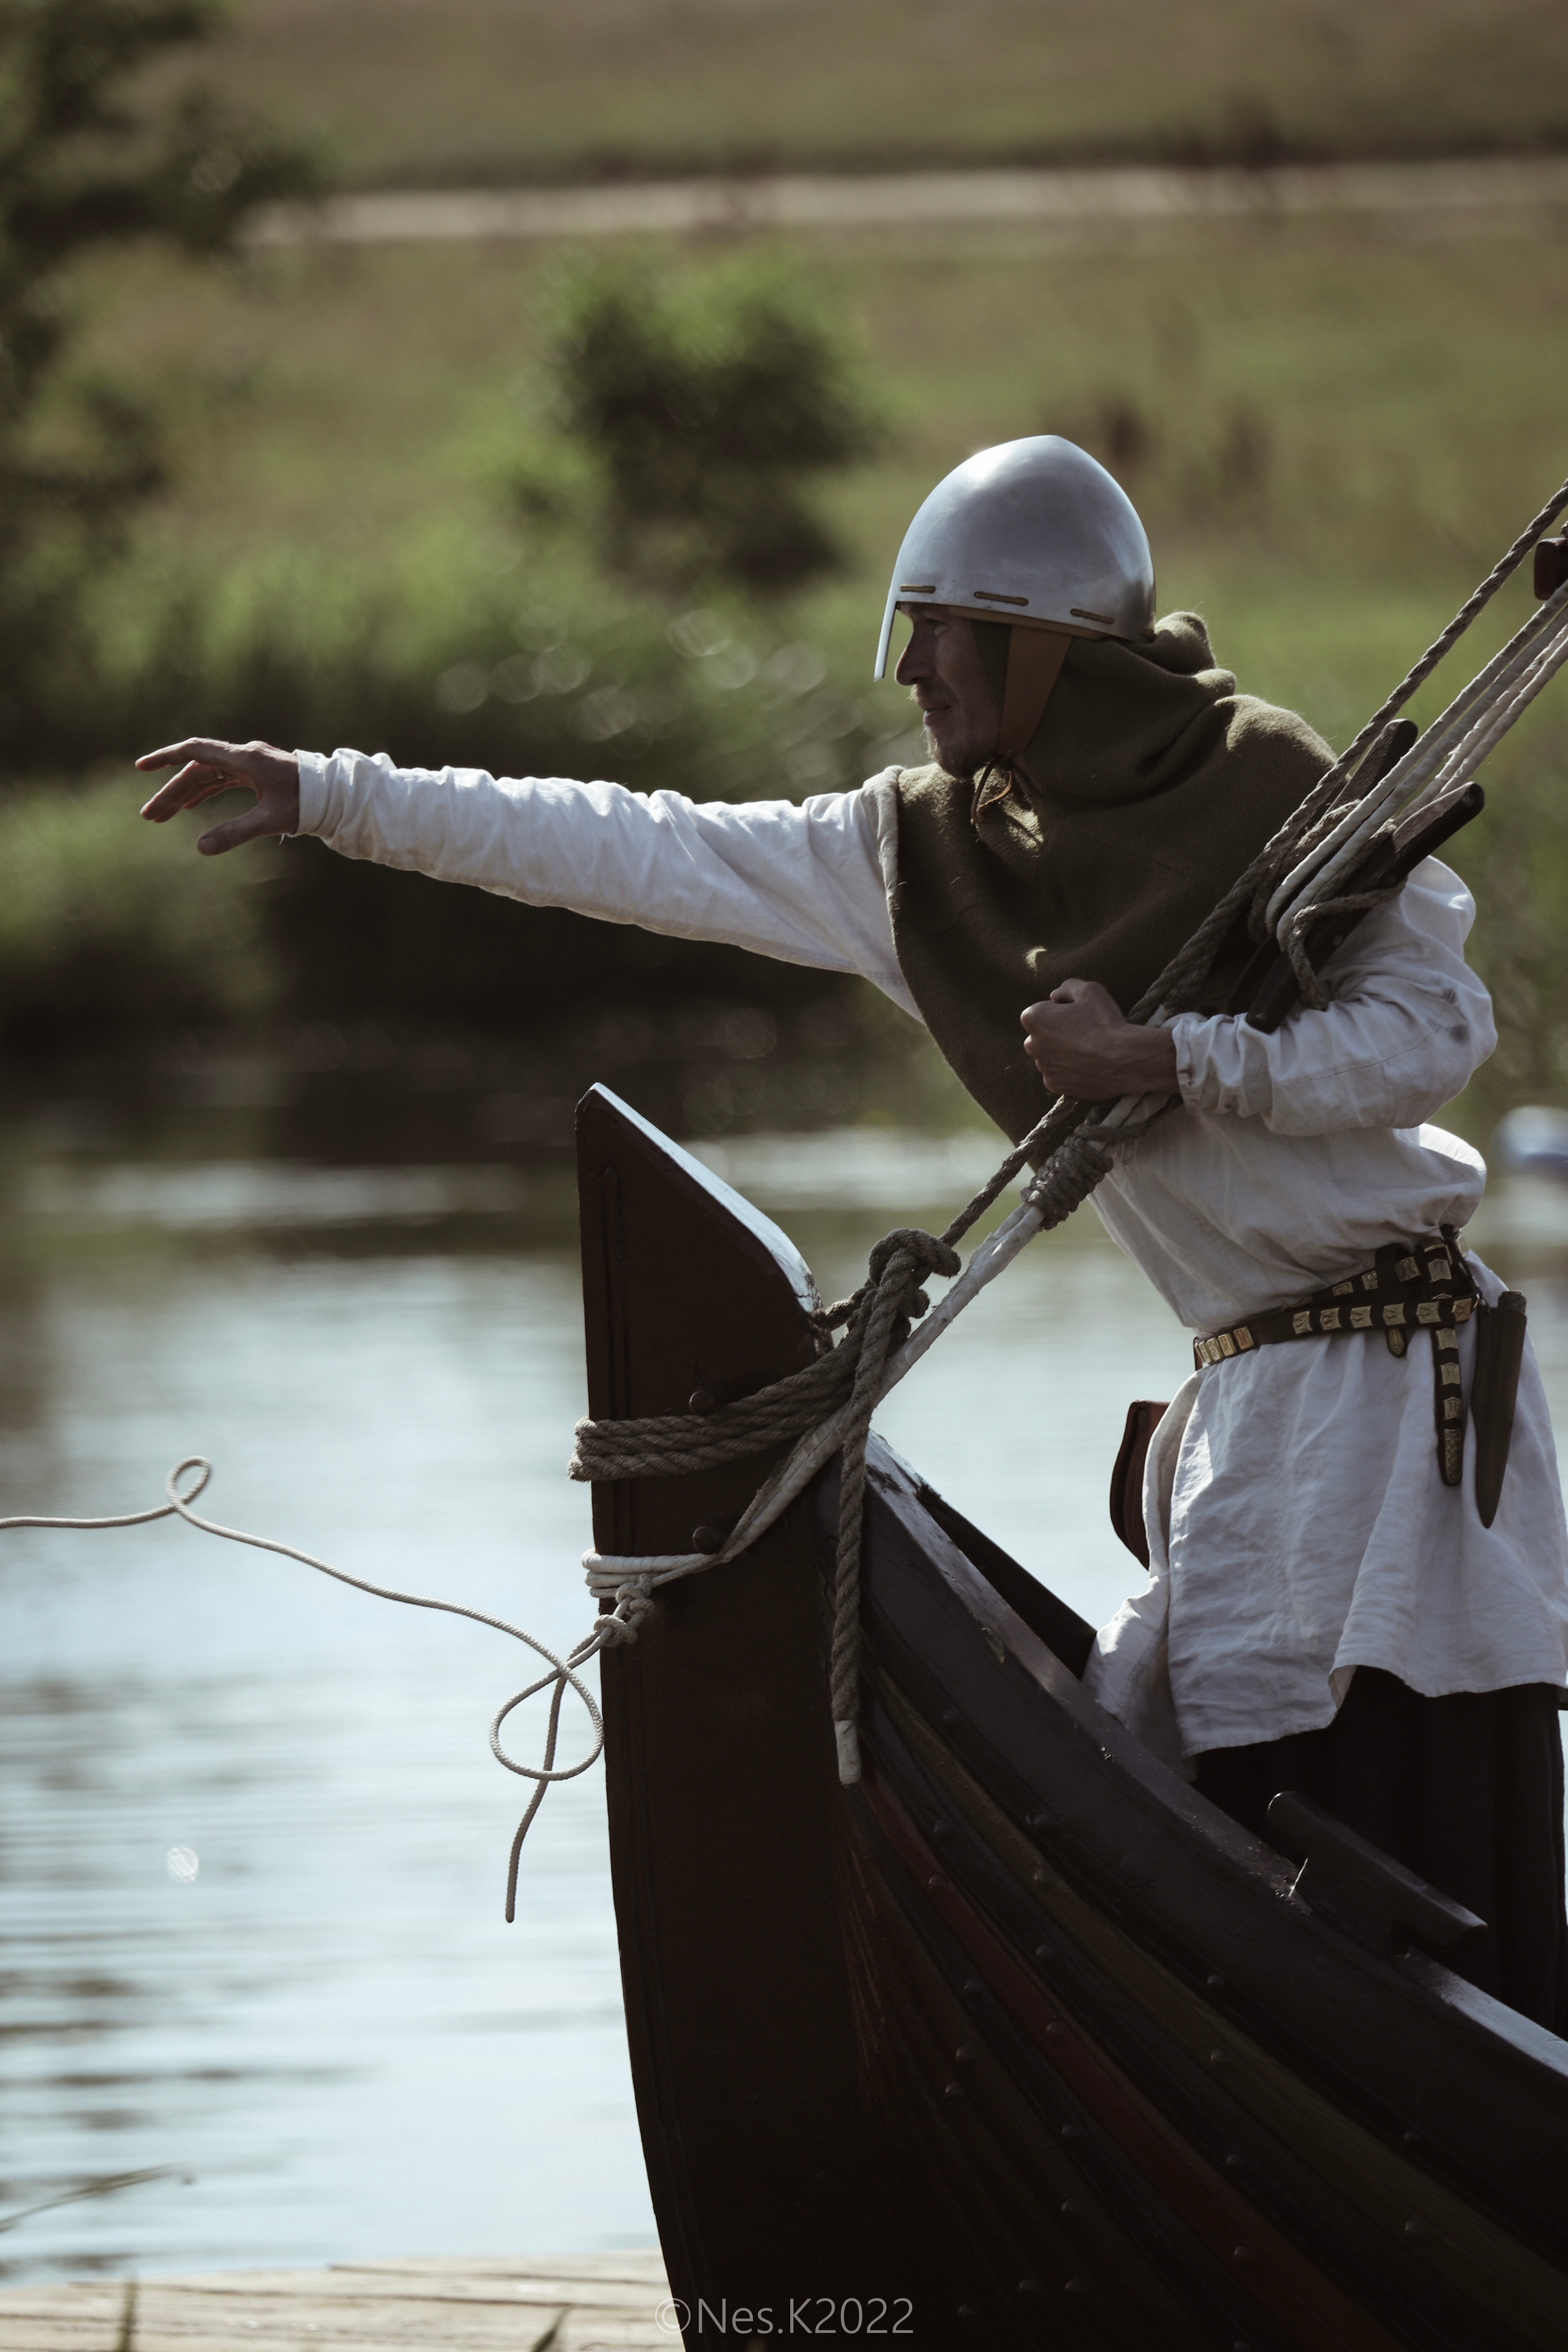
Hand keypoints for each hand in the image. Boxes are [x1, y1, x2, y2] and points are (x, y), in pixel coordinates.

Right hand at [136, 738, 300, 854]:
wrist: (338, 796)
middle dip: (172, 793)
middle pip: (197, 770)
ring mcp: (250, 764)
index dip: (165, 758)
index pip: (195, 751)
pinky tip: (191, 807)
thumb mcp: (271, 820)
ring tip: (163, 817)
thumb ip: (236, 833)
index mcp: (244, 759)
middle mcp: (244, 756)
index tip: (141, 767)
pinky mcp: (257, 774)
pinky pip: (223, 780)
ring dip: (186, 795)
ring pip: (208, 776)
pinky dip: (205, 792)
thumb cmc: (308, 804)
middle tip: (149, 816)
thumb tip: (201, 848)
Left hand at [1021, 978, 1177, 1099]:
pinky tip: (1087, 1065)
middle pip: (1042, 1035)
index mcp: (1034, 1017)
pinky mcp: (1054, 1085)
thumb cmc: (1105, 1021)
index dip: (1061, 1011)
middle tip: (1084, 1032)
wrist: (1124, 1059)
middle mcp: (1031, 1044)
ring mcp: (1042, 1067)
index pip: (1041, 1010)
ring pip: (1050, 1056)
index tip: (1079, 1015)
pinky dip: (1069, 1071)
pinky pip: (1058, 1074)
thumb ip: (1067, 987)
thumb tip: (1055, 996)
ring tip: (1088, 1050)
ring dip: (1062, 1053)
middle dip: (1056, 1033)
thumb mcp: (1089, 989)